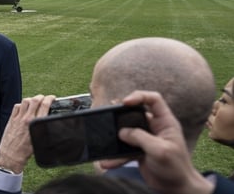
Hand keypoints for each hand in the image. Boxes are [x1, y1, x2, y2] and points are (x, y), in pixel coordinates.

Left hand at [0, 94, 54, 173]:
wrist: (12, 155)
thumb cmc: (26, 151)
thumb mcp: (39, 139)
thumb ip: (43, 128)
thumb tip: (48, 120)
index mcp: (35, 123)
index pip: (44, 105)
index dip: (50, 99)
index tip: (52, 98)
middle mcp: (27, 119)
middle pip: (35, 100)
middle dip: (41, 97)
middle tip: (44, 98)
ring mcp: (18, 118)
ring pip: (25, 101)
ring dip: (31, 99)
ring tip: (34, 101)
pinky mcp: (11, 119)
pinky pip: (16, 107)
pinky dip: (21, 105)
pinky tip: (23, 107)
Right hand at [99, 90, 213, 193]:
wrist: (176, 188)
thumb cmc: (176, 168)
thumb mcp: (160, 150)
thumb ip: (140, 137)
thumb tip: (122, 132)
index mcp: (165, 122)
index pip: (153, 99)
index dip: (139, 96)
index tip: (125, 102)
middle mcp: (154, 127)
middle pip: (134, 113)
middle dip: (120, 115)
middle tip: (108, 116)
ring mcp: (145, 139)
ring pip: (126, 131)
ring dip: (114, 137)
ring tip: (104, 139)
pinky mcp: (138, 151)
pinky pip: (123, 149)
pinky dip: (115, 156)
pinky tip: (107, 162)